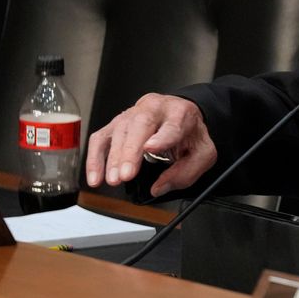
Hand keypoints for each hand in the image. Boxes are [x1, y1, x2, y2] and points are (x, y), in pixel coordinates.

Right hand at [85, 93, 216, 197]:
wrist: (180, 115)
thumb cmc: (189, 134)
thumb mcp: (203, 153)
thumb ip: (187, 172)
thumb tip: (159, 188)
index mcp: (182, 114)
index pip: (173, 125)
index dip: (162, 137)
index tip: (151, 148)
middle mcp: (156, 109)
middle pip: (141, 125)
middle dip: (130, 151)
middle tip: (126, 175)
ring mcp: (133, 113)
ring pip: (119, 130)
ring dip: (113, 158)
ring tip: (113, 179)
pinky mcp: (116, 122)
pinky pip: (101, 138)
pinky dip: (95, 158)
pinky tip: (96, 176)